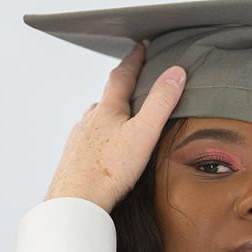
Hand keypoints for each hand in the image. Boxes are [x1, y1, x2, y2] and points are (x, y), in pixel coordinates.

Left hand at [46, 45, 185, 211]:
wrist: (75, 202)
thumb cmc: (108, 171)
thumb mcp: (143, 133)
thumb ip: (160, 103)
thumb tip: (176, 72)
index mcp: (107, 110)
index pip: (122, 76)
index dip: (133, 60)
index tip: (140, 48)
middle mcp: (90, 120)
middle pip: (107, 97)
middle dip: (121, 89)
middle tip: (134, 82)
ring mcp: (79, 139)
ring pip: (96, 120)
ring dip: (110, 115)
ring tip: (122, 117)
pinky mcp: (75, 158)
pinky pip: (90, 140)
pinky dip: (101, 138)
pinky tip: (106, 149)